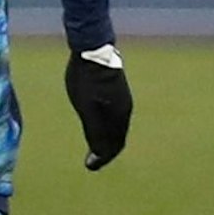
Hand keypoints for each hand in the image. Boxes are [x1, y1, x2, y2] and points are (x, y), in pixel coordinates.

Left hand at [65, 44, 131, 169]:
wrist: (93, 48)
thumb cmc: (87, 81)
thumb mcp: (87, 110)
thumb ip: (94, 133)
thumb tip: (98, 158)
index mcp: (120, 117)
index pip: (115, 145)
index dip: (104, 158)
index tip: (90, 166)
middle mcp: (126, 110)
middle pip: (118, 137)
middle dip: (106, 150)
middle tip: (92, 159)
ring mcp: (123, 98)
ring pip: (117, 126)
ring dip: (106, 138)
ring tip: (93, 143)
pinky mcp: (117, 90)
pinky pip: (115, 115)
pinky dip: (106, 126)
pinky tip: (97, 122)